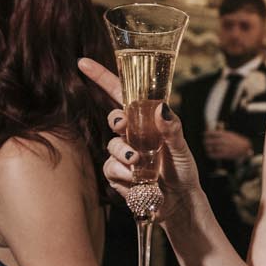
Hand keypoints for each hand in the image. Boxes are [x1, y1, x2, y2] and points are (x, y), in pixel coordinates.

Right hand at [77, 58, 202, 223]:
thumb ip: (172, 130)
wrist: (179, 202)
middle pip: (114, 118)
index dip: (102, 77)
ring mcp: (124, 154)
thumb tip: (161, 109)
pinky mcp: (118, 174)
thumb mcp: (181, 148)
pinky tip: (136, 180)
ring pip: (112, 146)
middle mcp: (134, 134)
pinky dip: (123, 175)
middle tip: (124, 128)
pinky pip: (111, 169)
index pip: (122, 94)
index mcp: (147, 120)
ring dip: (124, 155)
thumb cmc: (182, 170)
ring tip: (140, 164)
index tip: (83, 62)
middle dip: (117, 121)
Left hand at [203, 129, 252, 162]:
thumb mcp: (229, 133)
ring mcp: (223, 148)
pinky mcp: (224, 155)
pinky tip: (210, 153)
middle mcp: (222, 141)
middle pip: (209, 141)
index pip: (211, 133)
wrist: (244, 147)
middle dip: (205, 142)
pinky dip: (210, 154)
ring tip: (207, 148)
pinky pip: (214, 155)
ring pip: (210, 148)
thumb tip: (214, 128)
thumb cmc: (236, 140)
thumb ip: (221, 131)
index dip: (206, 134)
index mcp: (224, 134)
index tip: (204, 135)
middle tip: (205, 142)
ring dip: (207, 148)